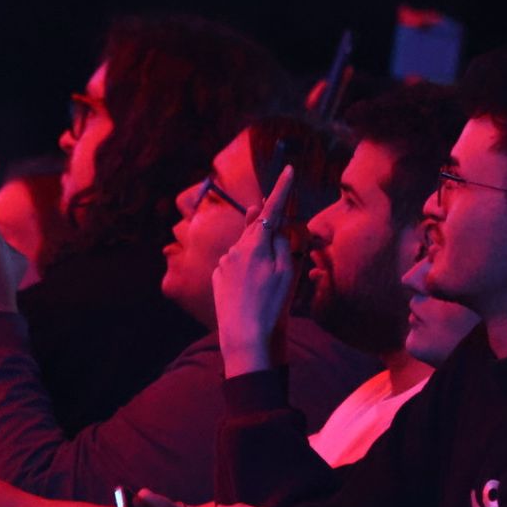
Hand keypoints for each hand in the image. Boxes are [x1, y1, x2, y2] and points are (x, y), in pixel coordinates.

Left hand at [212, 165, 297, 376]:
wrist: (244, 337)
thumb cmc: (271, 306)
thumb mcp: (286, 273)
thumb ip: (281, 243)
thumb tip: (273, 226)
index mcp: (256, 245)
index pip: (271, 209)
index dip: (282, 189)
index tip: (289, 170)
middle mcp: (236, 248)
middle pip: (256, 227)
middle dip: (268, 226)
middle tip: (280, 238)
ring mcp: (224, 262)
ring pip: (246, 248)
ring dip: (257, 253)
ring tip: (267, 282)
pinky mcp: (217, 277)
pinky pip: (235, 264)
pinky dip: (246, 269)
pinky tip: (252, 289)